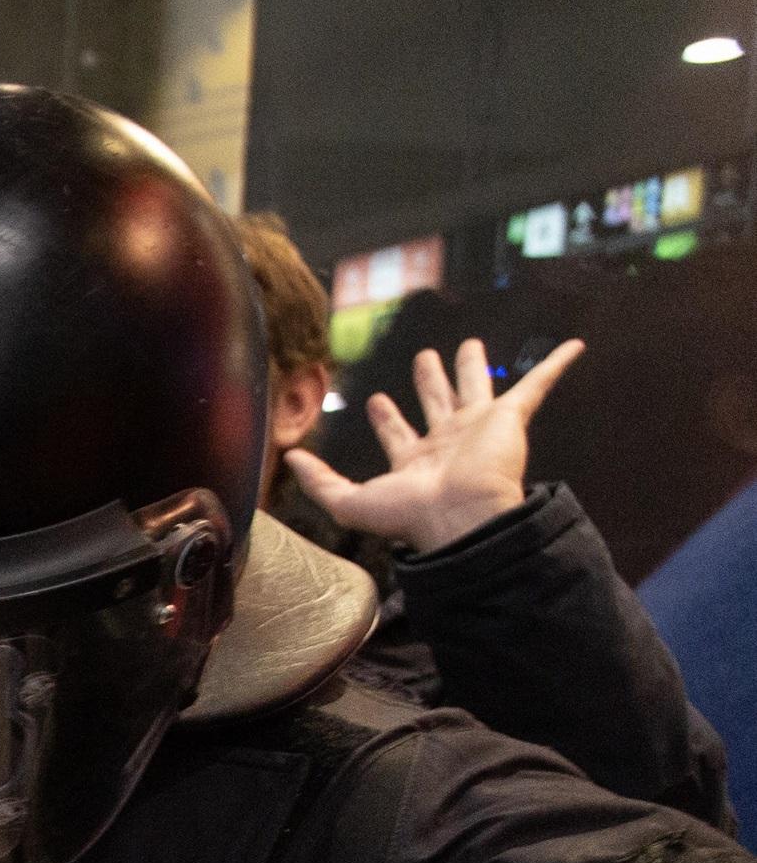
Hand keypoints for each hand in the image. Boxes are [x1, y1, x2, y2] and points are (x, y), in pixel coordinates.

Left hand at [283, 336, 580, 553]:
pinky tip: (573, 346)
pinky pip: (538, 384)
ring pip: (476, 388)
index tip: (375, 400)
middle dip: (429, 382)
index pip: (398, 433)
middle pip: (437, 405)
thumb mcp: (349, 501)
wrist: (461, 517)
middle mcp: (448, 444)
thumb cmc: (410, 515)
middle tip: (423, 359)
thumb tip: (289, 458)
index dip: (386, 418)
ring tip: (470, 345)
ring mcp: (480, 430)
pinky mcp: (510, 420)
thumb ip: (319, 481)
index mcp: (415, 462)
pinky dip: (555, 365)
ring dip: (472, 367)